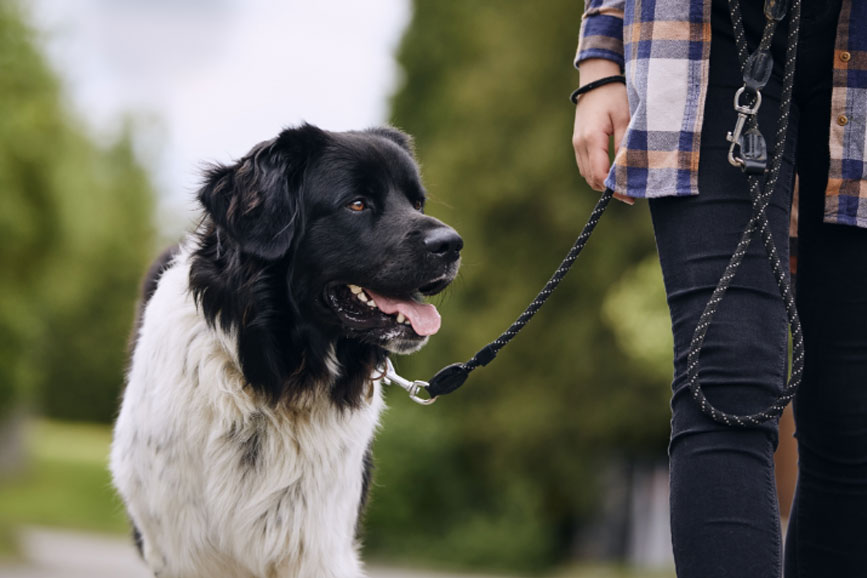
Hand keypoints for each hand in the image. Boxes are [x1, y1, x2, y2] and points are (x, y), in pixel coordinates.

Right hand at [572, 59, 631, 202]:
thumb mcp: (625, 117)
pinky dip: (597, 174)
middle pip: (591, 178)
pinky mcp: (578, 143)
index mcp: (592, 139)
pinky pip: (585, 166)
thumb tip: (627, 169)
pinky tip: (612, 174)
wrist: (596, 81)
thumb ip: (625, 144)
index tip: (630, 195)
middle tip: (629, 195)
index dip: (614, 188)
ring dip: (602, 183)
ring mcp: (577, 144)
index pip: (600, 174)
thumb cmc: (614, 96)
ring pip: (587, 175)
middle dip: (609, 190)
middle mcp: (580, 144)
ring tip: (622, 186)